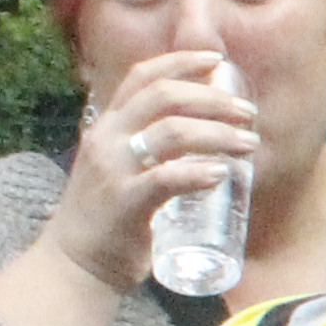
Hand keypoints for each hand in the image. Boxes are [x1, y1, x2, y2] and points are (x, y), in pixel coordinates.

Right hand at [44, 50, 266, 298]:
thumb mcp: (122, 168)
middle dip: (213, 99)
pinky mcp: (124, 203)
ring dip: (218, 134)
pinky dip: (197, 173)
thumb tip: (203, 134)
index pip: (142, 77)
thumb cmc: (110, 218)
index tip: (218, 60)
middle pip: (164, 97)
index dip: (180, 61)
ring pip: (171, 132)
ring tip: (249, 145)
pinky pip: (164, 179)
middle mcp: (107, 139)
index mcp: (108, 126)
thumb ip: (149, 148)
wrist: (76, 265)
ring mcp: (114, 170)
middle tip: (248, 114)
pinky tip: (221, 174)